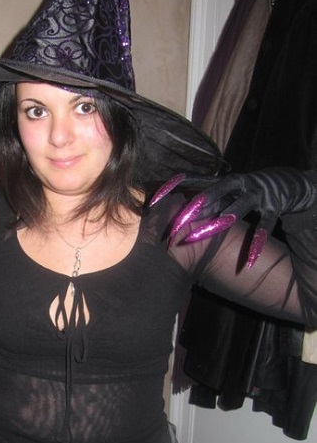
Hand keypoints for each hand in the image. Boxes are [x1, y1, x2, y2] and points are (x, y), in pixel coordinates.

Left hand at [149, 168, 316, 267]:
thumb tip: (175, 211)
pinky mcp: (273, 207)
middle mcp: (238, 184)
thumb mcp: (226, 191)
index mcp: (223, 181)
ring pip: (238, 207)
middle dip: (197, 206)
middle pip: (214, 192)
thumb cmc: (246, 191)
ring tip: (209, 233)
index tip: (157, 197)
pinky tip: (249, 261)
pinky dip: (256, 243)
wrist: (286, 183)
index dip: (177, 186)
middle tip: (179, 220)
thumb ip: (206, 199)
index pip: (196, 180)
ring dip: (224, 220)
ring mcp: (256, 194)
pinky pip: (264, 227)